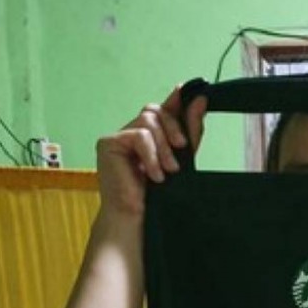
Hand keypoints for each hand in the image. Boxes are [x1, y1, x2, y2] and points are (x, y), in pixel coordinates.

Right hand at [95, 85, 205, 220]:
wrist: (138, 218)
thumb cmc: (158, 194)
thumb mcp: (183, 158)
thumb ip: (190, 130)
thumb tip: (199, 99)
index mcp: (150, 136)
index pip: (163, 110)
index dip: (176, 100)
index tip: (190, 89)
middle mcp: (133, 133)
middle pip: (155, 111)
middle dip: (174, 127)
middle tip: (182, 148)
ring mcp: (119, 137)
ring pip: (148, 121)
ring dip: (163, 147)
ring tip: (168, 171)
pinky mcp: (108, 143)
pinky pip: (138, 136)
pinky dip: (151, 155)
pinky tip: (152, 174)